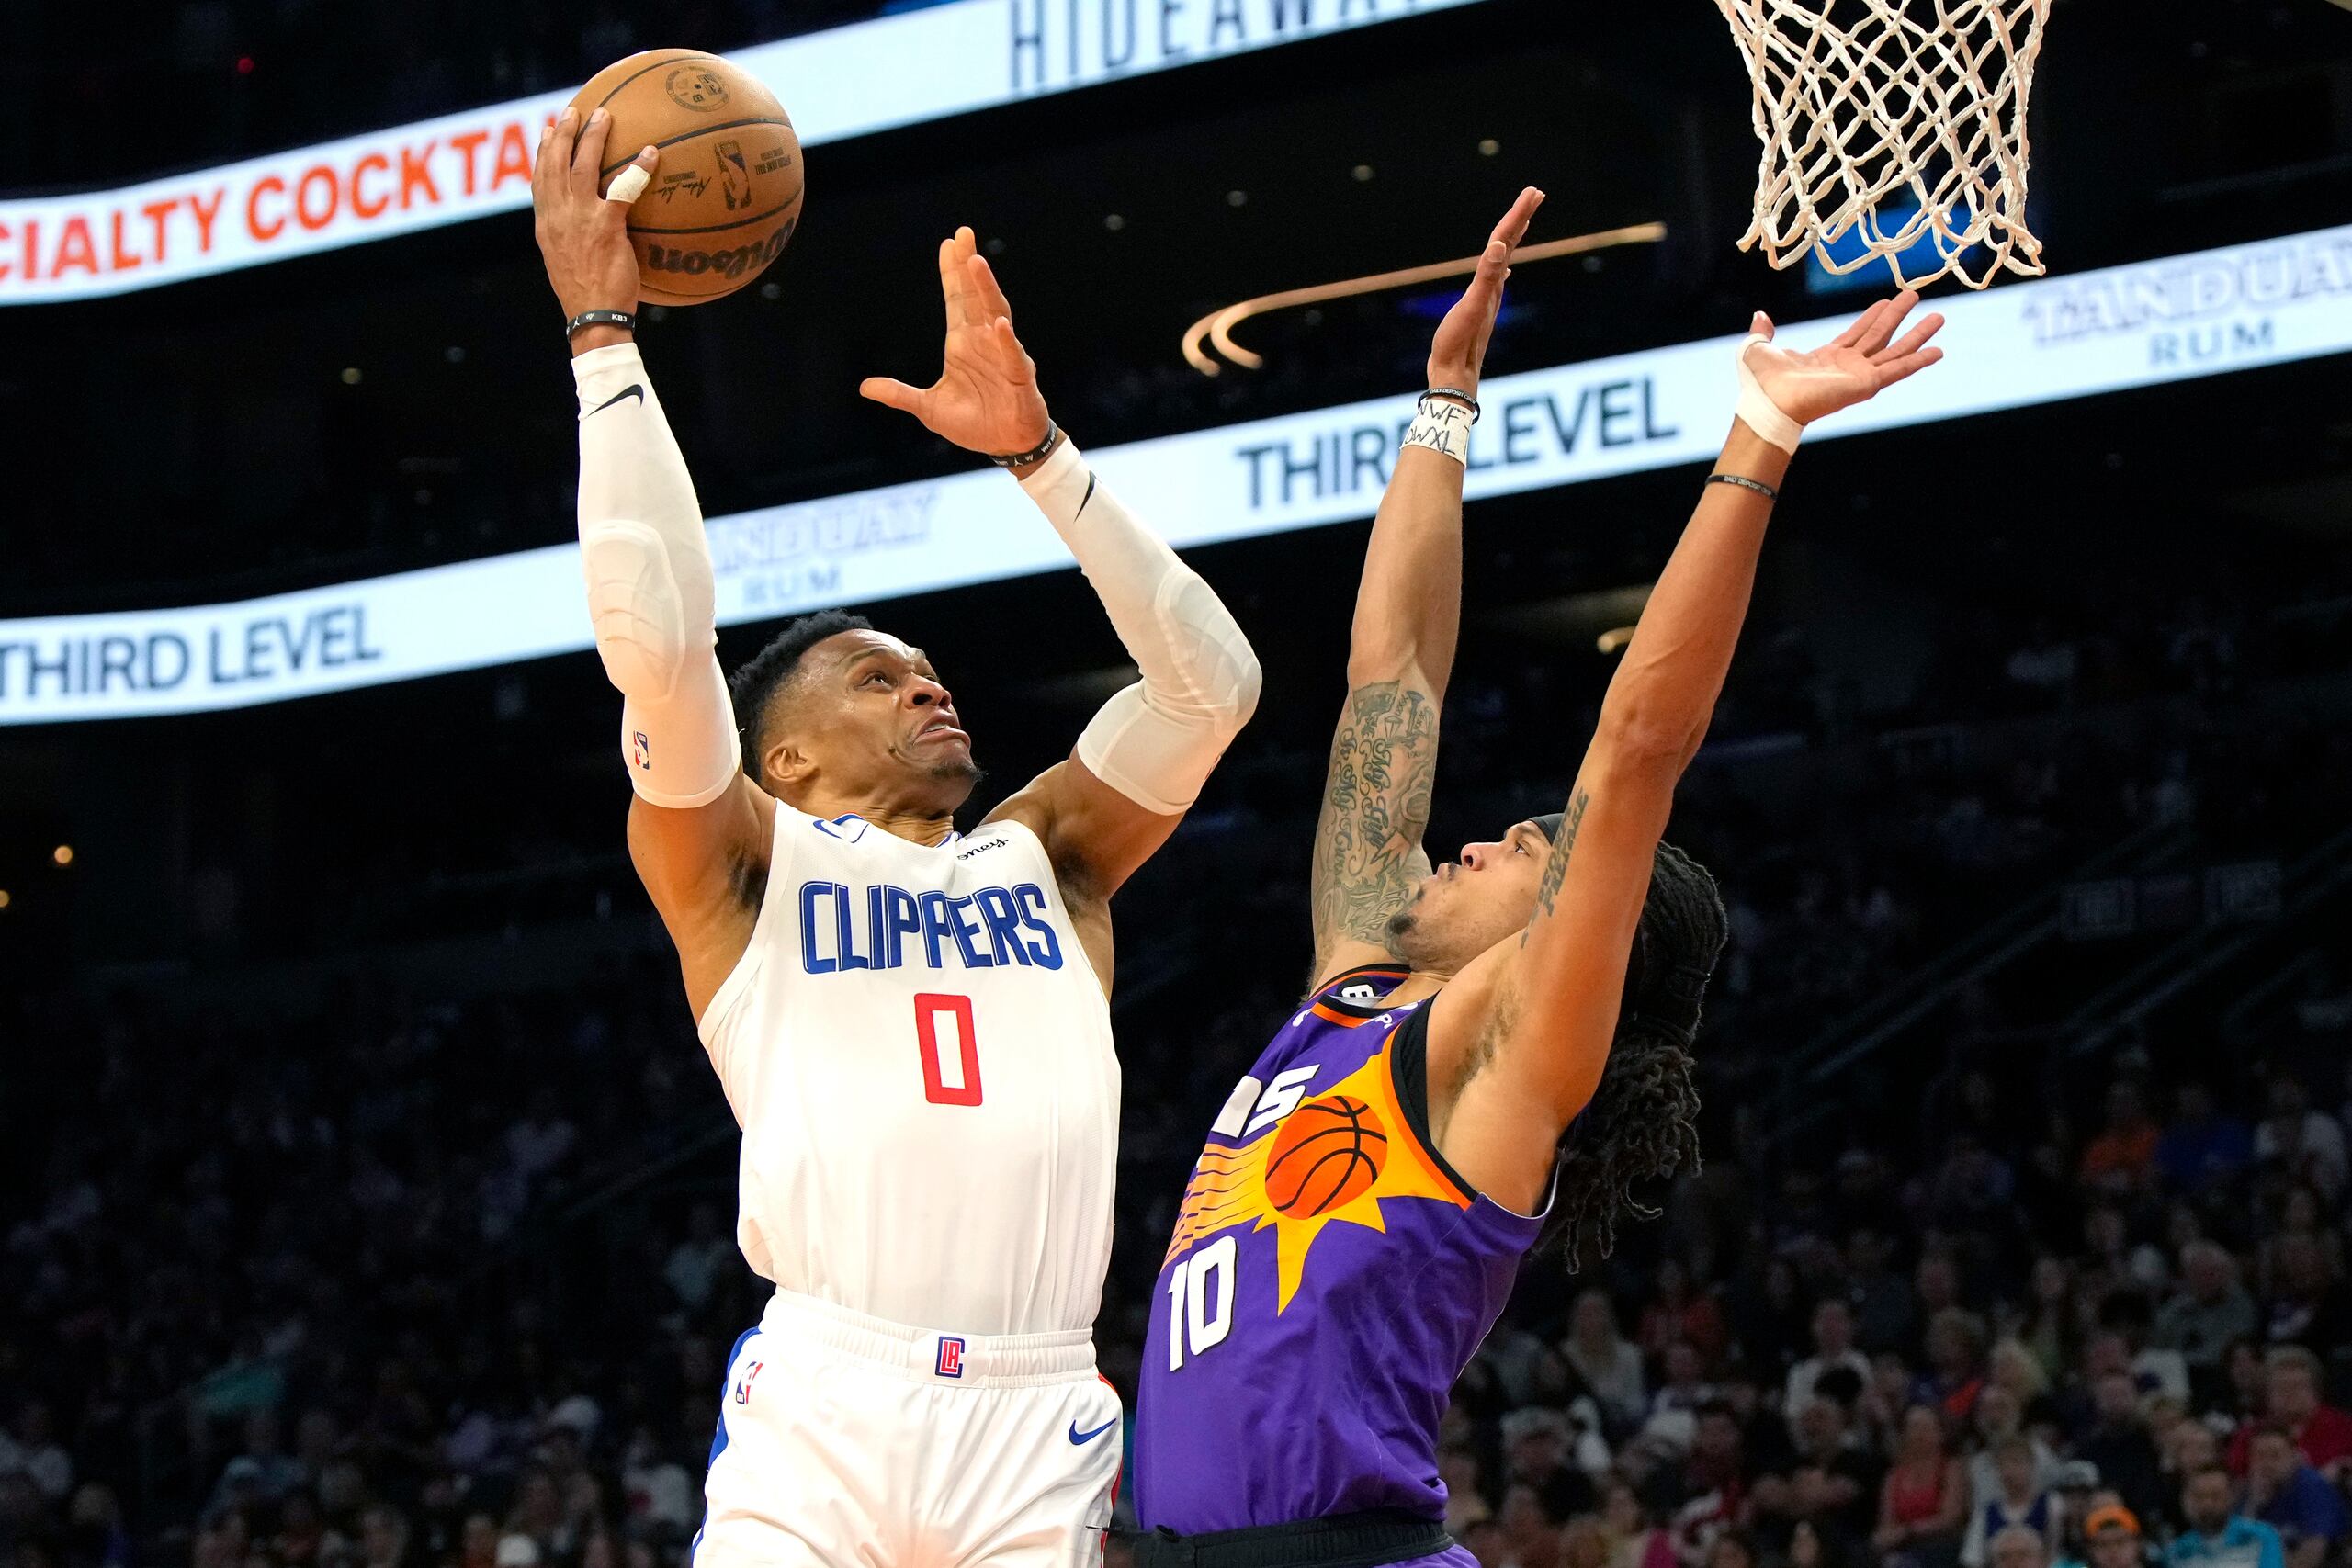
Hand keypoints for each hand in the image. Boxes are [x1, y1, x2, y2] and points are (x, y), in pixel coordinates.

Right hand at [532, 106, 657, 323]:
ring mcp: (580, 218)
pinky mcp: (606, 225)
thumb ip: (570, 239)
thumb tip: (585, 231)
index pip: (538, 180)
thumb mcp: (566, 264)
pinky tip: (651, 152)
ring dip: (593, 136)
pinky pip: (624, 188)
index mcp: (545, 225)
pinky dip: (639, 168)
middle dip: (562, 133)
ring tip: (604, 115)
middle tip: (573, 111)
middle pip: (555, 163)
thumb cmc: (586, 298)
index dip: (542, 153)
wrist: (593, 317)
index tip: (548, 132)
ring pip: (583, 165)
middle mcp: (558, 215)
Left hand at [860, 227, 1052, 455]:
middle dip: (969, 266)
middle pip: (976, 297)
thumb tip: (864, 387)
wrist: (1006, 447)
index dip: (952, 273)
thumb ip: (900, 395)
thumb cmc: (974, 424)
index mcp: (962, 344)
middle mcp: (983, 342)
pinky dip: (1005, 341)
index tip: (948, 243)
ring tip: (976, 263)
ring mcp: (1003, 356)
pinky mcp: (1018, 378)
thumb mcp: (929, 409)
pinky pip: (1012, 356)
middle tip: (963, 233)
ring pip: (996, 315)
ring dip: (986, 290)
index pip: (956, 301)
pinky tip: (998, 324)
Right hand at [1428, 186, 1543, 394]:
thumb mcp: (1472, 307)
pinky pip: (1493, 278)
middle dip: (1521, 217)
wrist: (1453, 375)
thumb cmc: (1458, 343)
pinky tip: (1504, 267)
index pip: (1506, 239)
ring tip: (1523, 219)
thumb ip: (1486, 277)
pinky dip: (1499, 264)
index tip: (1533, 192)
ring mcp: (1487, 296)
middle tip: (1535, 192)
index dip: (1519, 214)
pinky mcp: (1478, 306)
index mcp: (1491, 280)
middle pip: (1509, 243)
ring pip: (1503, 257)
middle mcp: (1493, 285)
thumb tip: (1500, 247)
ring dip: (1513, 235)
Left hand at [1742, 290, 1945, 425]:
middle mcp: (1846, 367)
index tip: (1886, 300)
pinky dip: (1919, 360)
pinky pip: (1899, 370)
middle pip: (1879, 336)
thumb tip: (1760, 316)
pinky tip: (1938, 351)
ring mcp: (1859, 376)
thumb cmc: (1760, 382)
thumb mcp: (1757, 347)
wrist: (1768, 403)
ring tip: (1939, 316)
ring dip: (1918, 334)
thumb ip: (1762, 331)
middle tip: (1915, 294)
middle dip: (1898, 315)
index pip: (1855, 334)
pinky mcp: (1867, 384)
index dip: (1871, 316)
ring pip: (1895, 350)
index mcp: (1826, 358)